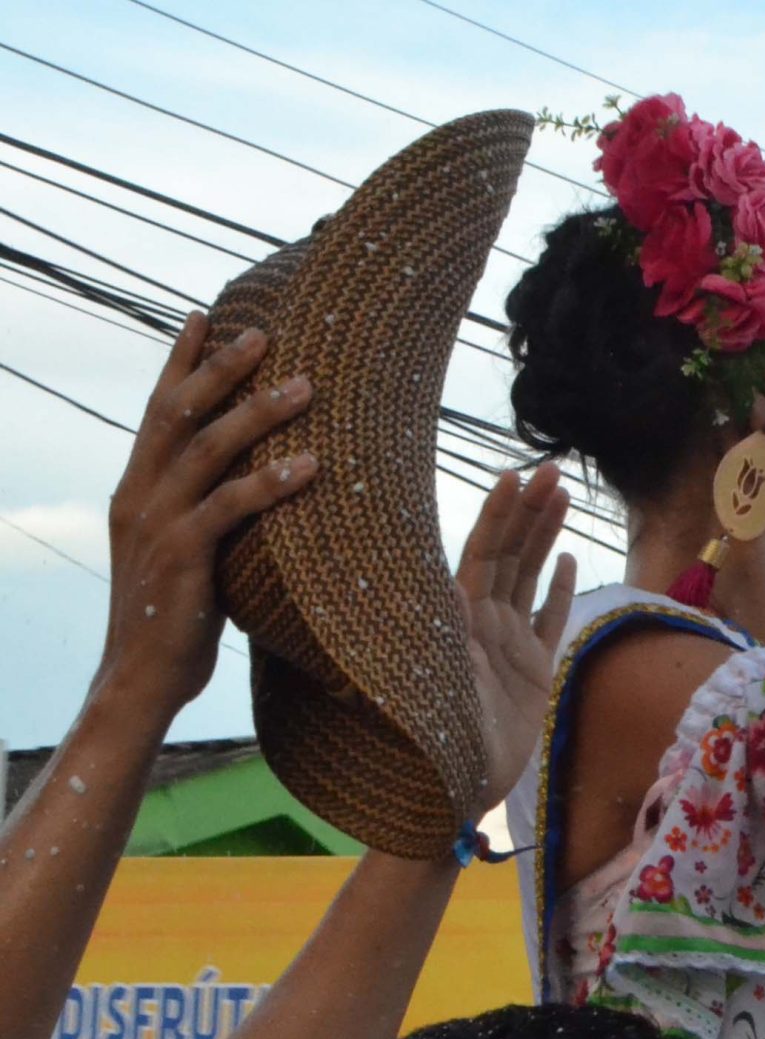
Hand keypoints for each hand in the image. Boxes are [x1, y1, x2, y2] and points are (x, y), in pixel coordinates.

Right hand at [102, 313, 318, 717]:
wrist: (140, 679)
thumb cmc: (177, 619)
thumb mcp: (186, 553)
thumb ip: (206, 513)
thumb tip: (252, 484)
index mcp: (137, 489)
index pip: (158, 412)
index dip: (181, 362)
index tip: (207, 317)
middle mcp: (139, 495)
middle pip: (178, 414)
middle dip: (219, 369)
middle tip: (264, 332)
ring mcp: (156, 524)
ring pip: (206, 450)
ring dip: (258, 413)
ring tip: (305, 386)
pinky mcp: (180, 558)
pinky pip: (229, 509)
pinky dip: (270, 483)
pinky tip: (310, 465)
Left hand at [455, 463, 575, 812]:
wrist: (458, 789)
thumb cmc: (437, 740)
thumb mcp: (433, 684)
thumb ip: (441, 640)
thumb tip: (440, 591)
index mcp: (459, 620)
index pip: (483, 554)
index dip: (499, 516)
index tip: (515, 478)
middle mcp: (483, 623)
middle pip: (510, 554)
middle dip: (528, 510)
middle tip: (551, 470)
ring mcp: (509, 645)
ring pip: (530, 577)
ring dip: (545, 536)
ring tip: (562, 495)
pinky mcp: (533, 671)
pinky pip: (548, 620)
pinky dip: (557, 588)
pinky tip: (567, 558)